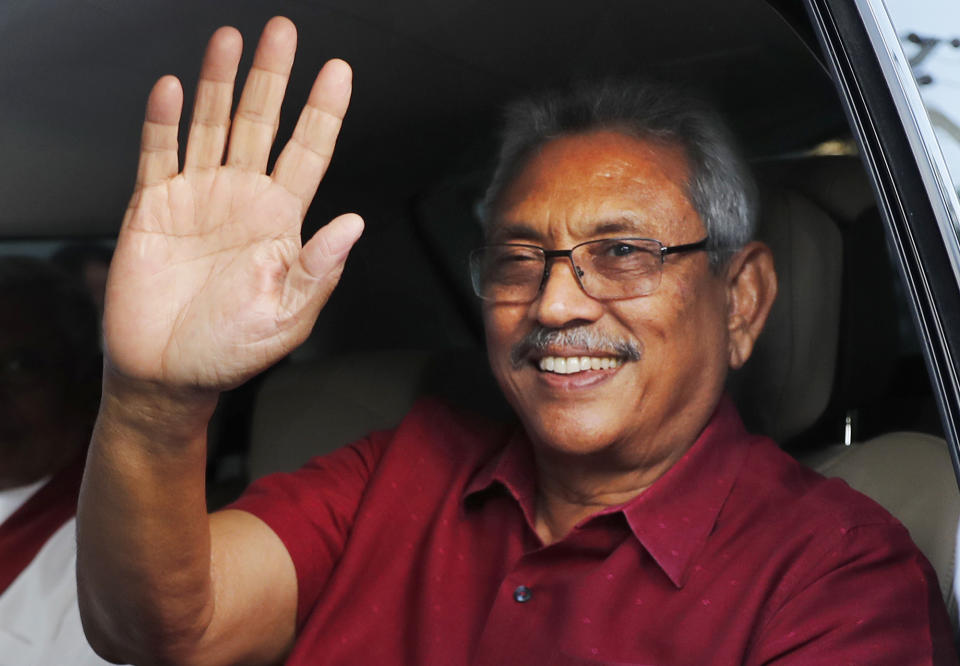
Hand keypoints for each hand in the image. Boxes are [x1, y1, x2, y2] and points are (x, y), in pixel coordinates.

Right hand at [104, 17, 361, 392]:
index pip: (308, 154)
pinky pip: (159, 154)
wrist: (167, 373)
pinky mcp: (154, 206)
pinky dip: (165, 122)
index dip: (323, 113)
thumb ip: (319, 270)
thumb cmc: (231, 351)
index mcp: (281, 222)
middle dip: (273, 78)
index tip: (339, 72)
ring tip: (230, 40)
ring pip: (211, 126)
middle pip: (261, 124)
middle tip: (284, 32)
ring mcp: (198, 197)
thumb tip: (355, 223)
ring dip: (219, 83)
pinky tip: (174, 90)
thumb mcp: (288, 318)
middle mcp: (243, 199)